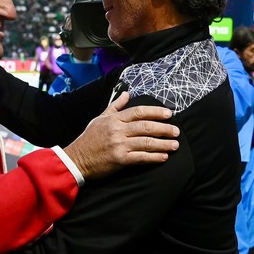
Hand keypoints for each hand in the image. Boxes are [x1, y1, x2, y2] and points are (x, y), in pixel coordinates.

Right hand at [63, 91, 179, 179]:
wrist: (76, 159)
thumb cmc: (89, 139)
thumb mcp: (100, 119)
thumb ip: (115, 106)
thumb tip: (126, 93)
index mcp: (115, 119)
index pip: (139, 112)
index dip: (156, 112)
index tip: (169, 114)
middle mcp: (118, 130)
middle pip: (146, 126)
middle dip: (164, 128)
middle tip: (176, 131)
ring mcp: (119, 145)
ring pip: (146, 142)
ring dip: (163, 143)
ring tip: (175, 145)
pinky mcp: (119, 159)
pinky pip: (141, 157)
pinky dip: (154, 157)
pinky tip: (164, 157)